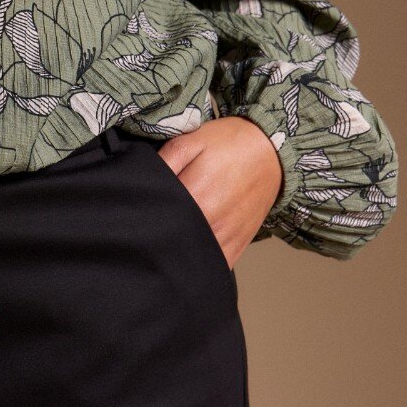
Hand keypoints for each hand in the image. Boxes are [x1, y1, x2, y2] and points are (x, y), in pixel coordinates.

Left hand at [155, 115, 283, 270]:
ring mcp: (227, 238)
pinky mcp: (238, 247)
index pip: (157, 218)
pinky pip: (214, 266)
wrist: (271, 152)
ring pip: (193, 260)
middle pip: (172, 242)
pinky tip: (189, 249)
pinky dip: (199, 263)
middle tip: (149, 221)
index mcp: (196, 197)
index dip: (142, 215)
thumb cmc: (227, 144)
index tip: (135, 210)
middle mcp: (212, 223)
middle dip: (157, 234)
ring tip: (167, 235)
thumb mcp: (189, 141)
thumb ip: (164, 162)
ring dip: (177, 252)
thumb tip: (141, 184)